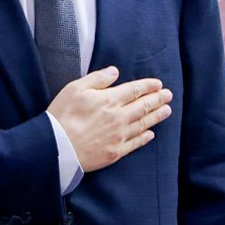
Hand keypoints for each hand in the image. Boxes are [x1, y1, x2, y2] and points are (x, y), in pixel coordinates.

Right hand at [47, 66, 171, 172]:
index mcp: (109, 100)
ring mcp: (118, 136)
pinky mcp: (114, 152)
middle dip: (157, 100)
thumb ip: (97, 79)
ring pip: (143, 124)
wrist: (56, 148)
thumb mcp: (75, 89)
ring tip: (167, 111)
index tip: (158, 84)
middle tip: (168, 95)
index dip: (148, 86)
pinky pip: (135, 143)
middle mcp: (118, 117)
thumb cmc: (62, 116)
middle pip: (143, 107)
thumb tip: (115, 71)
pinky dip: (144, 137)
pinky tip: (151, 134)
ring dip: (156, 116)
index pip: (135, 90)